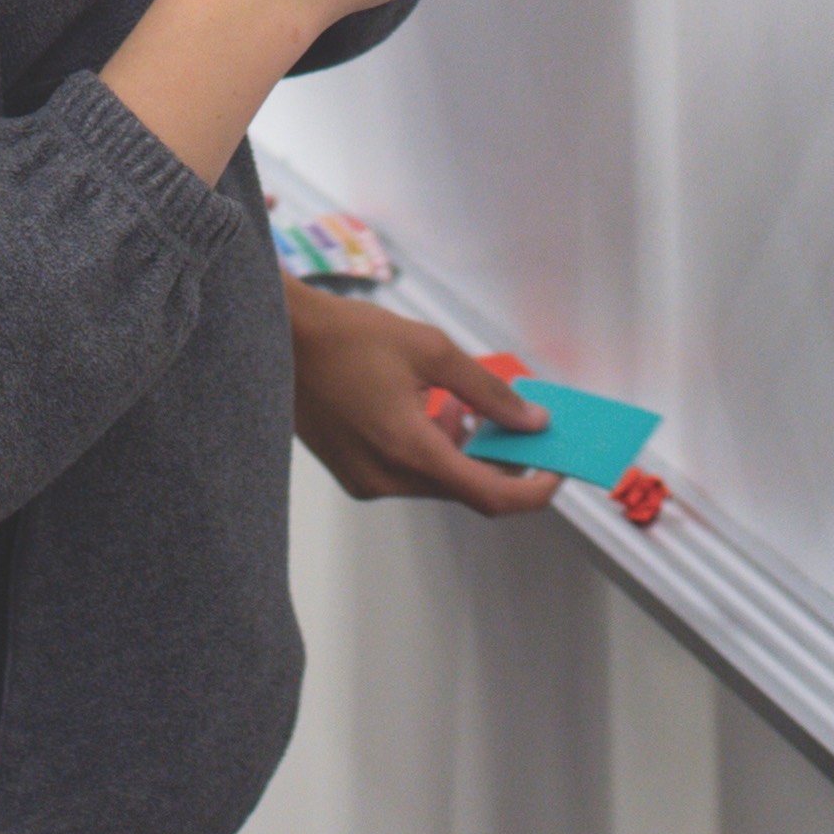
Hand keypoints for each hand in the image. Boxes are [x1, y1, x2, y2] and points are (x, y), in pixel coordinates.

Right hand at [288, 279, 559, 515]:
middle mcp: (386, 477)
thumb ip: (488, 391)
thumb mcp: (431, 350)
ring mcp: (365, 480)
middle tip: (509, 419)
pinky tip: (422, 407)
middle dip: (493, 457)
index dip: (531, 492)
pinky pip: (406, 474)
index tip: (553, 472)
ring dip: (458, 449)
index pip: (490, 497)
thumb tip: (532, 420)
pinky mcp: (352, 473)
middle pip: (463, 488)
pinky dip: (428, 449)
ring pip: (435, 480)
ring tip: (453, 399)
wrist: (280, 337)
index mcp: (409, 450)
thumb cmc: (347, 337)